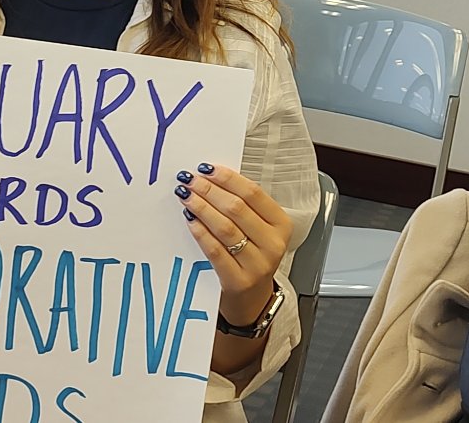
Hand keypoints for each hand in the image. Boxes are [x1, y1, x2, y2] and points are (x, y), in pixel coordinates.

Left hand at [176, 163, 292, 329]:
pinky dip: (200, 232)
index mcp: (282, 225)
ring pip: (225, 227)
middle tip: (189, 180)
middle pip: (238, 208)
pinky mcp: (238, 280)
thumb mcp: (259, 231)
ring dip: (202, 207)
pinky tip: (190, 220)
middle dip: (210, 190)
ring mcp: (257, 264)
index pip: (254, 194)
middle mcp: (273, 244)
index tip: (207, 168)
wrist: (252, 299)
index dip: (228, 178)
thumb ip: (244, 207)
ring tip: (186, 196)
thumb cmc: (252, 257)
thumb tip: (212, 178)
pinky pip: (215, 250)